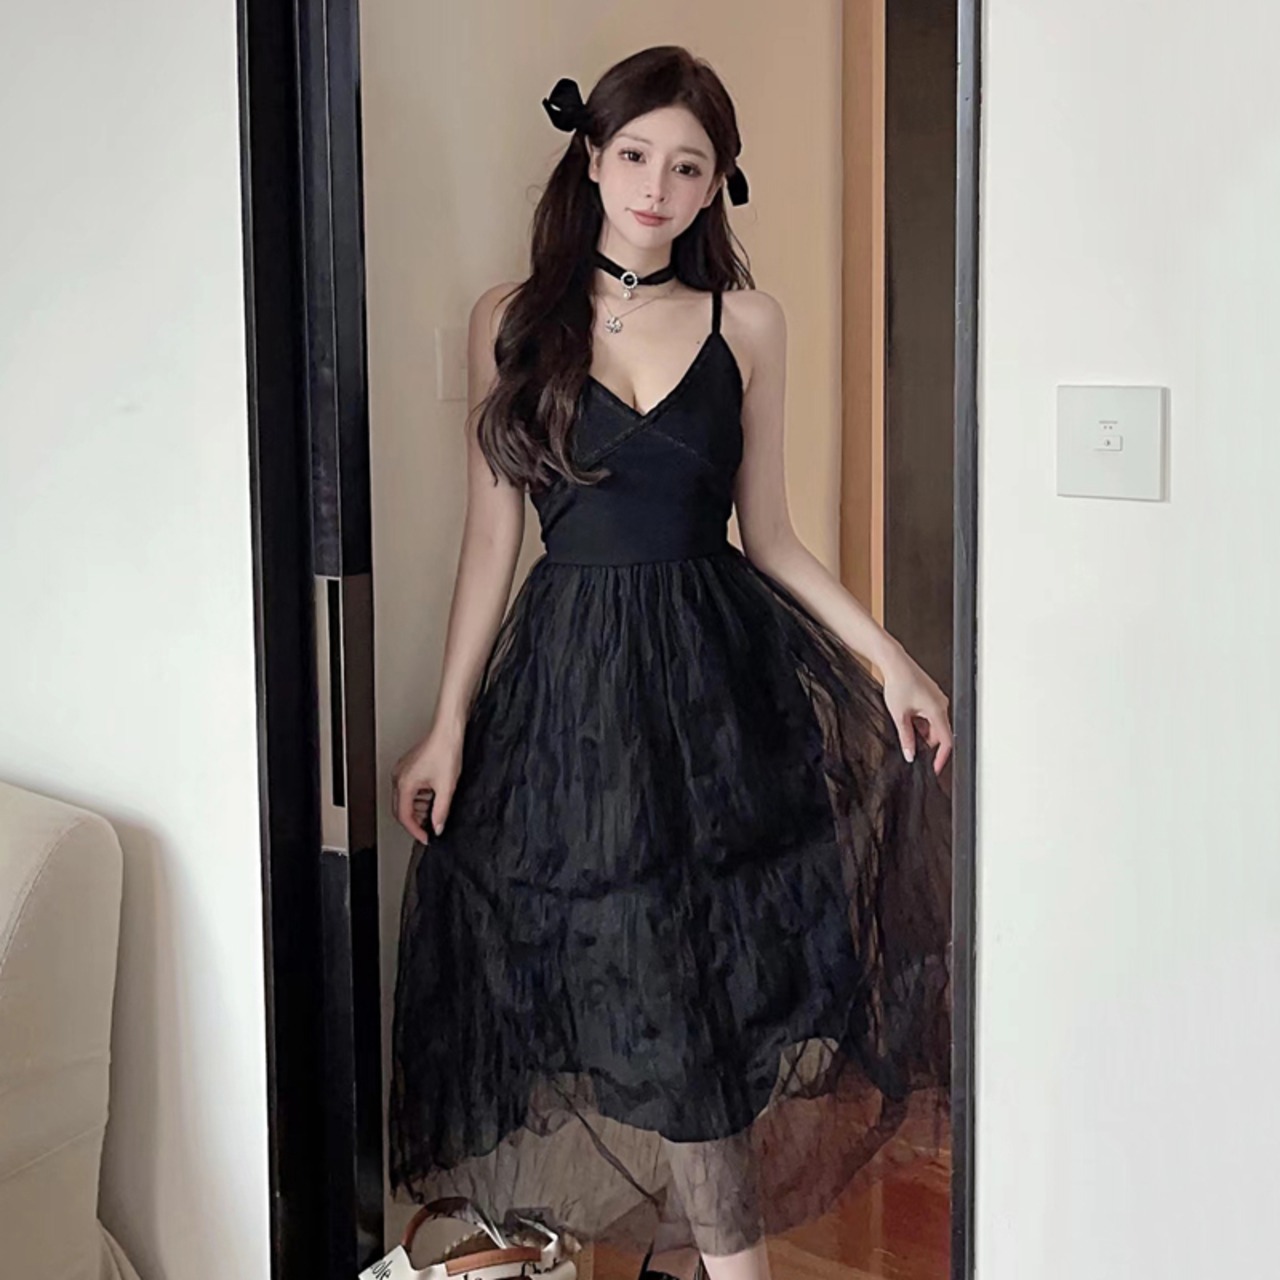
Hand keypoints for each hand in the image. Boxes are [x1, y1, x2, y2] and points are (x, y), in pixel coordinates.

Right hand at [391, 724, 463, 843]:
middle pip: (401, 809)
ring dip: (418, 809)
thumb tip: (437, 827)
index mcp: (405, 783)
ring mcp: (402, 771)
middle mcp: (399, 777)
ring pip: (405, 799)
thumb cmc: (445, 751)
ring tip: (434, 810)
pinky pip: (409, 789)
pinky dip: (419, 797)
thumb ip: (441, 811)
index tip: (425, 838)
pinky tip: (432, 797)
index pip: (404, 816)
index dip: (415, 831)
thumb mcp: (446, 787)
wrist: (448, 732)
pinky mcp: (408, 767)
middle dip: (415, 821)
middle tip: (429, 828)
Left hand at [879, 645, 952, 775]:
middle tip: (909, 745)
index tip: (935, 768)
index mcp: (937, 711)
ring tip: (904, 723)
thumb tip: (910, 754)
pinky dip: (920, 721)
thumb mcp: (899, 716)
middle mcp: (941, 704)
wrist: (894, 662)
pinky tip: (907, 716)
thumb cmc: (898, 682)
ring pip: (933, 724)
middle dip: (925, 742)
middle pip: (938, 733)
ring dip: (921, 730)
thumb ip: (906, 738)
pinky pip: (930, 714)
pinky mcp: (931, 695)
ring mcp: (937, 699)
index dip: (941, 758)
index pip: (946, 741)